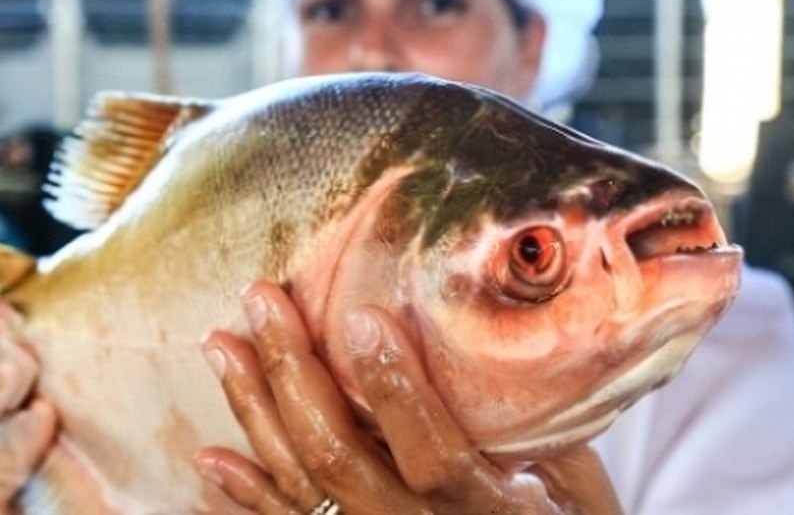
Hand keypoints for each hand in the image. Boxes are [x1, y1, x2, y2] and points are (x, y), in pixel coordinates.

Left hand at [195, 281, 622, 514]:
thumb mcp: (582, 486)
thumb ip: (541, 425)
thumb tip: (500, 330)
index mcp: (497, 514)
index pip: (436, 456)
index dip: (397, 391)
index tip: (365, 317)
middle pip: (342, 461)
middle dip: (295, 373)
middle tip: (262, 299)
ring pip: (301, 488)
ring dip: (255, 414)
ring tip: (222, 347)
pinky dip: (246, 496)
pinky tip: (211, 460)